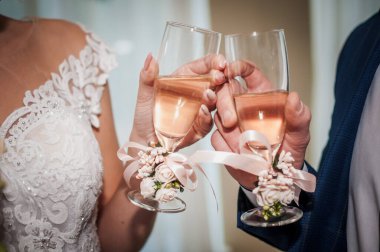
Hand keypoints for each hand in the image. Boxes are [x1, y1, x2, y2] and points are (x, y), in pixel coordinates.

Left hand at [130, 53, 225, 149]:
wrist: (146, 139)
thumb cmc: (146, 115)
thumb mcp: (144, 93)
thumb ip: (147, 76)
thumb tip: (150, 58)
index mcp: (186, 78)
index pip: (205, 65)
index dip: (215, 62)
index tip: (220, 63)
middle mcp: (197, 92)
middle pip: (217, 82)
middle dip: (222, 80)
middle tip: (220, 78)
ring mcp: (202, 109)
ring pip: (218, 101)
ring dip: (218, 98)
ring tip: (208, 97)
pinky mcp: (201, 127)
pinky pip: (209, 121)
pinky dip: (206, 116)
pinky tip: (201, 112)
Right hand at [211, 61, 310, 189]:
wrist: (276, 178)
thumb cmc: (290, 151)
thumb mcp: (300, 134)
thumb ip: (300, 116)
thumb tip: (294, 98)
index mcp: (261, 96)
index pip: (248, 73)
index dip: (238, 67)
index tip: (230, 69)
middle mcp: (243, 106)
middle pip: (225, 91)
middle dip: (223, 101)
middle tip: (231, 121)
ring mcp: (230, 123)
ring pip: (217, 115)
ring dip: (224, 125)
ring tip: (237, 139)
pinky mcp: (222, 140)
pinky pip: (216, 138)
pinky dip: (224, 145)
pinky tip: (235, 152)